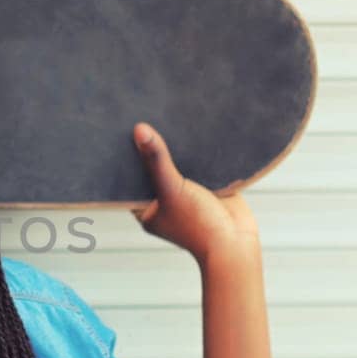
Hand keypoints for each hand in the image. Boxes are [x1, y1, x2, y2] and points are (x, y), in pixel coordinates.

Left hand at [128, 122, 258, 264]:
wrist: (236, 242)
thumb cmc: (198, 225)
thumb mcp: (172, 189)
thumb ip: (156, 161)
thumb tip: (139, 130)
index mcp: (146, 209)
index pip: (129, 178)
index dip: (126, 158)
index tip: (120, 130)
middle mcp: (164, 201)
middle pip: (153, 169)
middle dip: (151, 149)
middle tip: (143, 116)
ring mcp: (186, 195)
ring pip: (177, 166)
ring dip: (176, 149)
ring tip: (166, 114)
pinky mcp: (208, 188)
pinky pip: (198, 166)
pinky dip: (197, 153)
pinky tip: (193, 127)